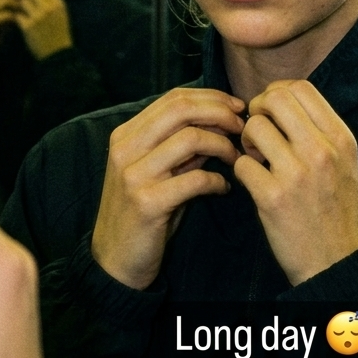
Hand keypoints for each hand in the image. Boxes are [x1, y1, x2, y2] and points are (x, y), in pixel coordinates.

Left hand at [15, 0, 72, 59]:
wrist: (57, 54)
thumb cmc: (58, 32)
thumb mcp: (61, 14)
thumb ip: (51, 1)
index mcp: (58, 4)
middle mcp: (48, 8)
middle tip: (26, 5)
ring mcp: (38, 17)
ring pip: (23, 2)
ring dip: (21, 7)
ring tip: (24, 15)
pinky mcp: (28, 26)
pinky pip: (18, 15)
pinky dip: (18, 19)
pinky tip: (22, 24)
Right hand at [91, 89, 244, 289]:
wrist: (115, 260)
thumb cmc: (143, 211)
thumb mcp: (156, 170)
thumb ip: (180, 146)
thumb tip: (220, 122)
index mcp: (126, 134)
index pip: (173, 98)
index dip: (211, 97)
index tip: (237, 107)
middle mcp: (126, 149)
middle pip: (181, 109)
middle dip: (220, 113)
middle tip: (241, 127)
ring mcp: (133, 175)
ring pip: (190, 139)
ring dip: (222, 146)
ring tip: (235, 159)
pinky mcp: (147, 203)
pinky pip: (195, 180)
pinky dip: (217, 181)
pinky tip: (224, 188)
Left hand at [234, 80, 357, 285]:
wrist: (337, 263)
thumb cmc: (338, 211)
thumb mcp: (346, 163)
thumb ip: (321, 130)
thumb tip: (283, 101)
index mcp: (341, 138)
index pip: (301, 88)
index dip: (277, 92)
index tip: (271, 111)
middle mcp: (322, 151)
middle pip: (275, 99)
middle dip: (258, 110)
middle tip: (258, 131)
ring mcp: (297, 174)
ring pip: (255, 128)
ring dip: (247, 141)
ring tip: (257, 158)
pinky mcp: (273, 198)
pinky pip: (242, 164)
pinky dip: (242, 171)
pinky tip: (254, 182)